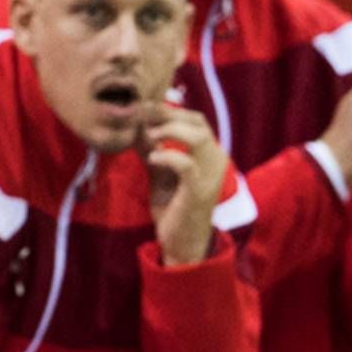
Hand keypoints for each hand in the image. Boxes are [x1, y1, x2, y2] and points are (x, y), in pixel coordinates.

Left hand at [144, 102, 226, 266]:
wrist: (181, 242)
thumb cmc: (172, 205)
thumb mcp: (159, 171)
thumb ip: (152, 148)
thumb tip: (136, 125)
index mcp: (209, 155)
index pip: (196, 120)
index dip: (169, 110)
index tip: (143, 109)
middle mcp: (215, 161)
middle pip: (198, 122)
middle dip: (167, 115)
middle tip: (142, 117)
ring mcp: (210, 176)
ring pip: (199, 137)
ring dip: (170, 131)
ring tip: (150, 137)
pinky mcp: (199, 192)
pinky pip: (186, 165)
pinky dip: (167, 156)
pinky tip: (152, 159)